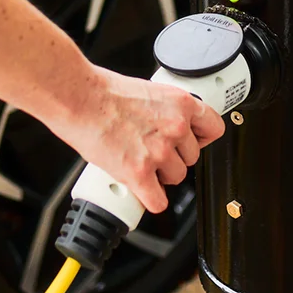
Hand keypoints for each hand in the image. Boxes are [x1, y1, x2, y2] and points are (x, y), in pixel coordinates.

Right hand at [49, 65, 226, 213]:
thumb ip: (165, 110)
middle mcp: (175, 128)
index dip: (200, 139)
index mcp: (180, 104)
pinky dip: (149, 200)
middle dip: (173, 158)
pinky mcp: (139, 173)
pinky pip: (158, 202)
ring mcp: (158, 152)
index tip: (190, 142)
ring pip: (176, 179)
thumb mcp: (148, 90)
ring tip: (140, 164)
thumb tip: (166, 125)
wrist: (78, 98)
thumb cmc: (103, 91)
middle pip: (191, 158)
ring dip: (160, 177)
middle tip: (151, 151)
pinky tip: (139, 190)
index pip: (214, 129)